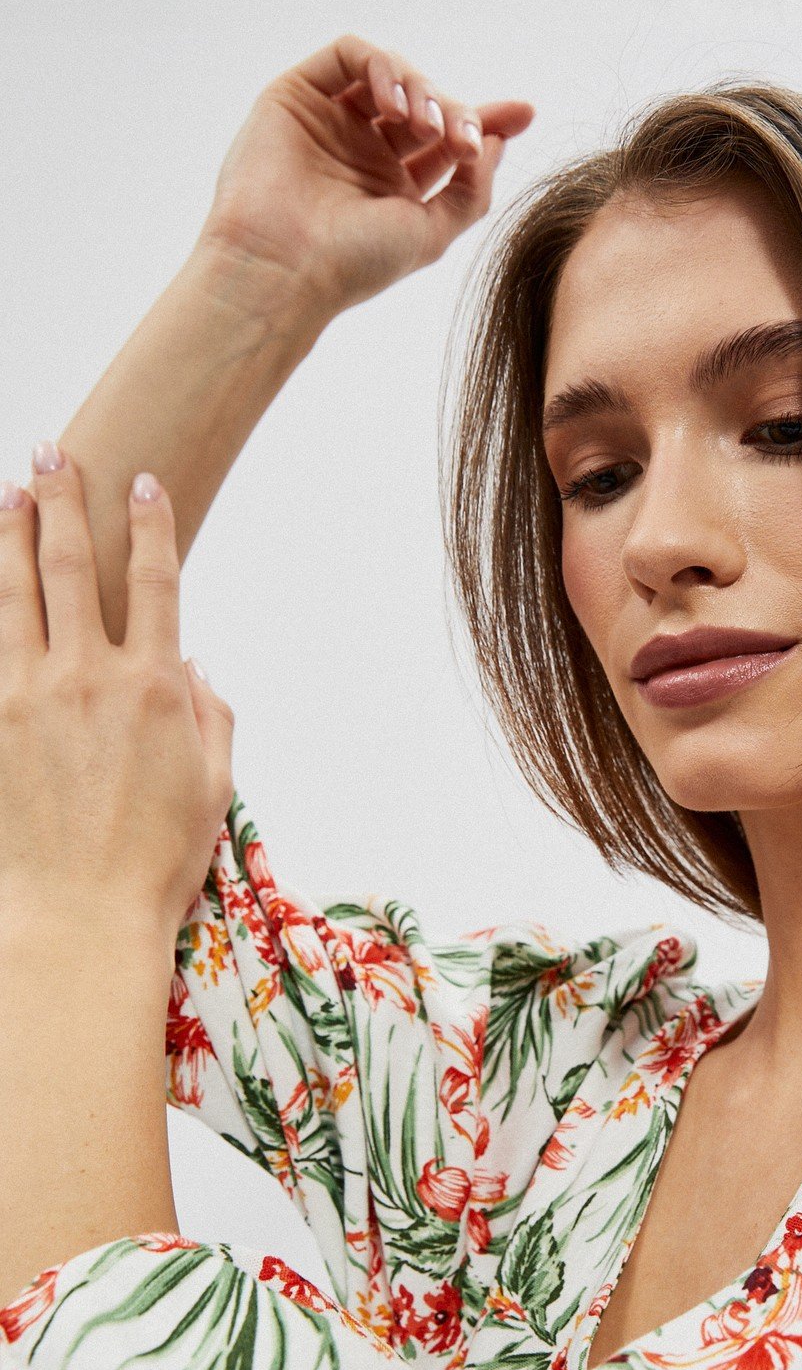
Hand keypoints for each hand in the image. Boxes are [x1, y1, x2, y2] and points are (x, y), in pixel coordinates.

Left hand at [0, 451, 233, 953]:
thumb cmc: (155, 864)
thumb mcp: (212, 790)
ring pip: (16, 592)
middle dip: (65, 500)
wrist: (77, 916)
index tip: (145, 484)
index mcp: (156, 690)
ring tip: (9, 494)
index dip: (152, 526)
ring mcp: (31, 696)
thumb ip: (211, 720)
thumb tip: (197, 670)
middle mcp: (90, 678)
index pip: (156, 583)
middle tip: (55, 453)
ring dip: (12, 534)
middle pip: (74, 566)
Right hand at [198, 33, 534, 320]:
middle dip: (456, 111)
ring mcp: (330, 120)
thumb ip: (470, 191)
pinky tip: (394, 102)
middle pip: (426, 104)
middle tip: (466, 141)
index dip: (486, 122)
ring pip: (392, 75)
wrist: (286, 266)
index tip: (524, 114)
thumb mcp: (431, 233)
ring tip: (427, 128)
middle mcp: (362, 150)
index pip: (446, 140)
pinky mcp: (298, 95)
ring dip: (423, 90)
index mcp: (393, 186)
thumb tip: (498, 143)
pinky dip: (381, 65)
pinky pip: (350, 54)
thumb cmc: (353, 264)